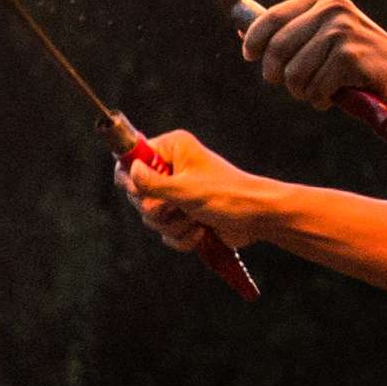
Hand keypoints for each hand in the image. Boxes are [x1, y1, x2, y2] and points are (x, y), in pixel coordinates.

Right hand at [116, 128, 269, 251]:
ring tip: (195, 220)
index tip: (140, 193)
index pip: (131, 158)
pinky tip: (200, 231)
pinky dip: (182, 236)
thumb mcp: (185, 189)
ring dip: (173, 225)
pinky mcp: (183, 214)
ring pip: (151, 217)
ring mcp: (177, 193)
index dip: (130, 179)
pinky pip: (166, 232)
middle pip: (137, 194)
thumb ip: (153, 183)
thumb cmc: (226, 195)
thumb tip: (130, 171)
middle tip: (177, 208)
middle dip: (157, 210)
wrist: (257, 218)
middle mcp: (171, 168)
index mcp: (172, 149)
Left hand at [235, 0, 386, 114]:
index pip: (272, 18)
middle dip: (277, 74)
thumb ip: (292, 30)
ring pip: (293, 73)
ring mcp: (342, 31)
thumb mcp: (326, 34)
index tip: (250, 56)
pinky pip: (315, 88)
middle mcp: (332, 9)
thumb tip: (243, 31)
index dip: (254, 40)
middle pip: (277, 48)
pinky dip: (320, 99)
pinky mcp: (350, 56)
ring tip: (318, 90)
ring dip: (302, 91)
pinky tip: (335, 95)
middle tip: (291, 85)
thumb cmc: (358, 57)